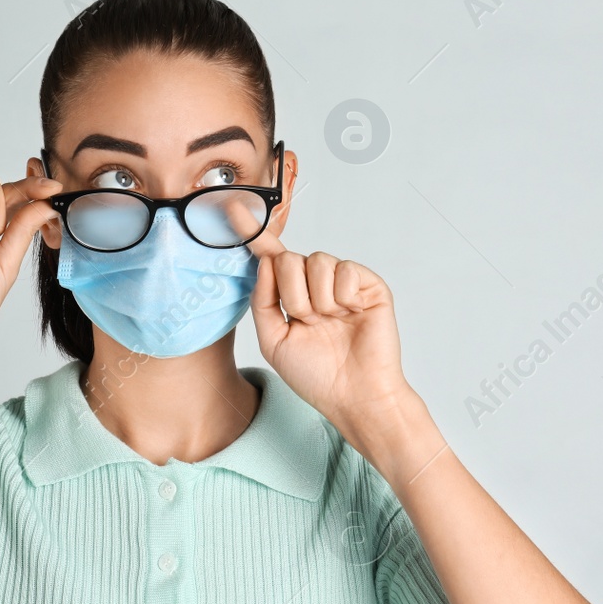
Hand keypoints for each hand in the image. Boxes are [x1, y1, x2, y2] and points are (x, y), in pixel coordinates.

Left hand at [247, 220, 413, 436]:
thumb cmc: (316, 375)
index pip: (270, 258)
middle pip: (289, 259)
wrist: (354, 396)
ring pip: (316, 261)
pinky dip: (343, 297)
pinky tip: (350, 315)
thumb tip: (265, 262)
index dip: (252, 232)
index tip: (233, 207)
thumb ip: (262, 300)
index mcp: (291, 296)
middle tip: (307, 321)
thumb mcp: (273, 340)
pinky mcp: (369, 285)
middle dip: (292, 293)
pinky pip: (345, 270)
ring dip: (317, 299)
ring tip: (330, 322)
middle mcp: (316, 284)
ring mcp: (343, 283)